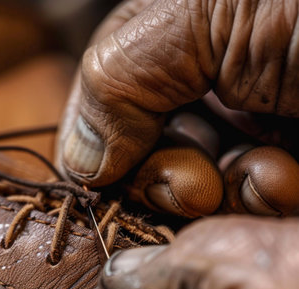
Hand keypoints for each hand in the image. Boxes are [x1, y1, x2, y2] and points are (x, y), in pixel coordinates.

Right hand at [57, 0, 298, 217]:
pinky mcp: (279, 163)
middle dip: (161, 178)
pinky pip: (246, 200)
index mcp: (169, 36)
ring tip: (268, 173)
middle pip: (141, 155)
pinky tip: (283, 182)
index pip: (100, 103)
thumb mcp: (202, 11)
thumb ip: (119, 77)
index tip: (109, 176)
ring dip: (222, 192)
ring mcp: (243, 124)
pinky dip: (259, 200)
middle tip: (196, 186)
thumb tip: (79, 161)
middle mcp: (201, 82)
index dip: (96, 149)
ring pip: (194, 188)